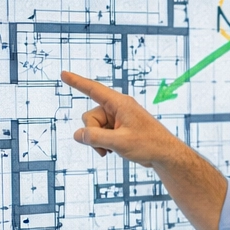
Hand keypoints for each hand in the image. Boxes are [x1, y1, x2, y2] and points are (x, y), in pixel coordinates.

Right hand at [61, 71, 182, 166]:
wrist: (165, 155)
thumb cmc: (148, 145)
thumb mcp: (119, 142)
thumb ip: (96, 138)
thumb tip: (77, 134)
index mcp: (120, 103)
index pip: (93, 89)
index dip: (76, 82)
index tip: (63, 74)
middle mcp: (118, 108)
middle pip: (90, 116)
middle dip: (92, 133)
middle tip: (107, 147)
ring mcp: (118, 118)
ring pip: (94, 127)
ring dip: (98, 141)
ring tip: (112, 151)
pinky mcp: (119, 128)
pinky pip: (100, 133)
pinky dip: (102, 143)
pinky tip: (112, 151)